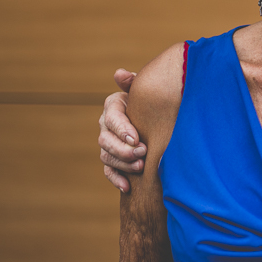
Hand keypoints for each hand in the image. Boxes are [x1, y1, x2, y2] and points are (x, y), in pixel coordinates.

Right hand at [99, 68, 146, 192]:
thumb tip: (120, 74)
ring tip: (140, 167)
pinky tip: (127, 187)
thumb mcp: (145, 89)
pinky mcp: (112, 159)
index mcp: (113, 106)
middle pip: (106, 140)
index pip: (112, 118)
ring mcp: (107, 143)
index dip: (122, 129)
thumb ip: (134, 82)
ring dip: (122, 164)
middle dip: (123, 149)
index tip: (136, 138)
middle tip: (142, 153)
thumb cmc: (151, 99)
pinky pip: (108, 171)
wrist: (156, 115)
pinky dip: (116, 179)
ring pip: (107, 156)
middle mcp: (106, 125)